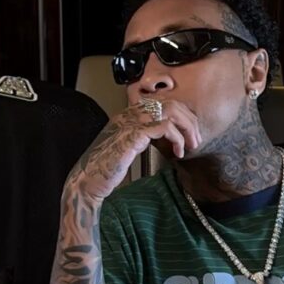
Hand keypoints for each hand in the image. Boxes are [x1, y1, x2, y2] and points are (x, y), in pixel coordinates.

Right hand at [67, 100, 200, 202]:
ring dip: (186, 128)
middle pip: (170, 103)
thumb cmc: (105, 169)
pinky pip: (165, 127)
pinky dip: (177, 138)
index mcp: (127, 114)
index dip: (181, 116)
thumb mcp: (127, 148)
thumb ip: (141, 138)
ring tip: (190, 145)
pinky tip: (178, 152)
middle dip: (188, 121)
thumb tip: (164, 138)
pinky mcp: (133, 135)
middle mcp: (129, 114)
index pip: (162, 103)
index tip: (189, 133)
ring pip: (170, 111)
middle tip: (195, 140)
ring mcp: (131, 122)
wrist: (88, 181)